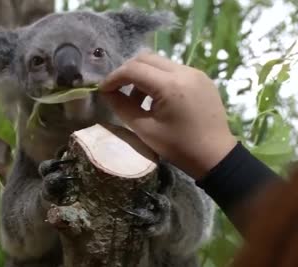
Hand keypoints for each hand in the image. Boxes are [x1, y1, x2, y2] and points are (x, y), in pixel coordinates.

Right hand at [99, 52, 236, 179]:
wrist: (215, 156)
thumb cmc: (179, 147)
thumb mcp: (145, 130)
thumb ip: (122, 108)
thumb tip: (107, 93)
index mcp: (170, 86)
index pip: (133, 69)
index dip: (114, 78)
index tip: (103, 90)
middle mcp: (184, 72)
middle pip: (146, 58)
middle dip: (127, 72)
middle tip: (116, 90)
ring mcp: (195, 73)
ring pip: (159, 62)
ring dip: (143, 75)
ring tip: (136, 99)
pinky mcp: (201, 78)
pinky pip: (173, 70)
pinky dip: (158, 79)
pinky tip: (155, 99)